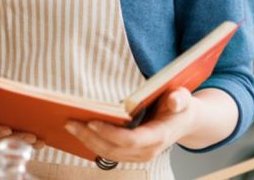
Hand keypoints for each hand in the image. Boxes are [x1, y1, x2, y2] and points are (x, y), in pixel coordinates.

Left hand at [65, 88, 195, 162]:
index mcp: (159, 136)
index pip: (131, 140)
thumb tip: (174, 100)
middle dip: (90, 137)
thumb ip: (179, 99)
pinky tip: (79, 131)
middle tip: (70, 122)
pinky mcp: (131, 154)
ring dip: (87, 141)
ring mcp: (139, 155)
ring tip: (70, 125)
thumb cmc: (180, 108)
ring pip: (108, 154)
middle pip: (114, 149)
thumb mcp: (183, 99)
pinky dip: (92, 143)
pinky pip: (108, 152)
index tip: (91, 121)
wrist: (184, 122)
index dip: (110, 133)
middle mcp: (148, 151)